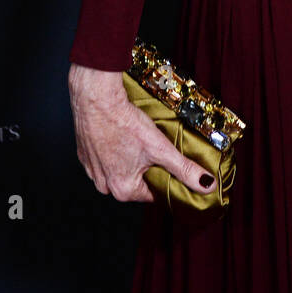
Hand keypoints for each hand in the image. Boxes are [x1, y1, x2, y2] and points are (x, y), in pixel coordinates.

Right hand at [68, 62, 215, 202]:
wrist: (96, 99)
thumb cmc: (125, 123)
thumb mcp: (161, 148)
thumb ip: (185, 169)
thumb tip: (207, 185)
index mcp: (123, 190)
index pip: (153, 193)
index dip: (166, 179)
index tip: (172, 165)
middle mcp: (104, 185)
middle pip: (136, 182)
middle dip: (148, 168)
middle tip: (156, 148)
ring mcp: (92, 170)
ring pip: (119, 169)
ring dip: (130, 159)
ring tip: (139, 140)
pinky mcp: (85, 154)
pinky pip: (105, 158)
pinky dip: (114, 149)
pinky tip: (123, 135)